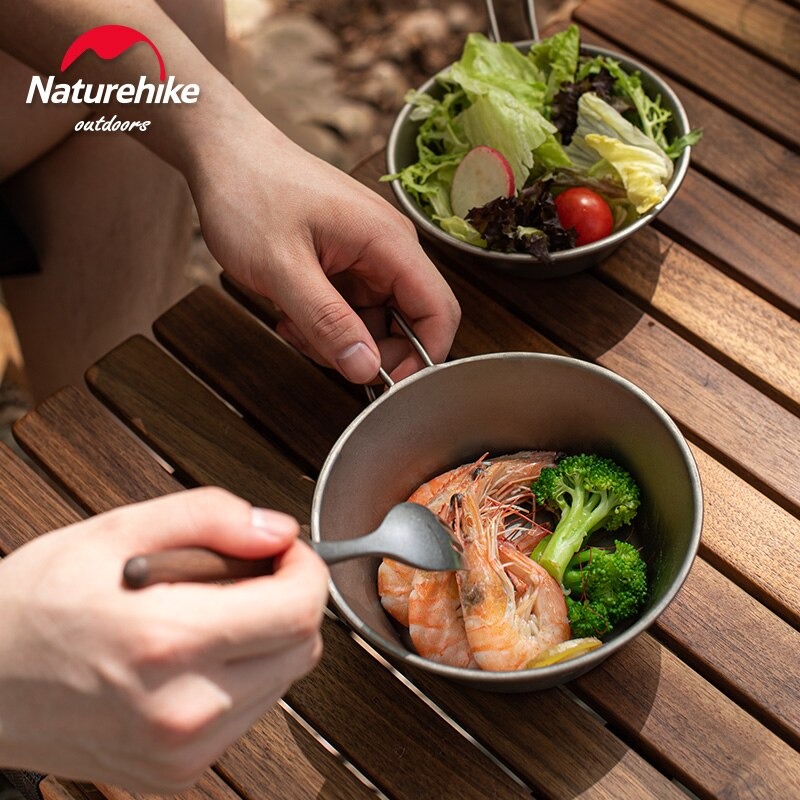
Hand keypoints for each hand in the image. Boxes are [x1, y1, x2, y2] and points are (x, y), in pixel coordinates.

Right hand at [0, 488, 327, 791]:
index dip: (306, 569)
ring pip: (282, 680)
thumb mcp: (115, 532)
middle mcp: (184, 710)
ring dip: (265, 637)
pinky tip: (193, 653)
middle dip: (290, 599)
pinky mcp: (179, 773)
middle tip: (247, 573)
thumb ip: (208, 518)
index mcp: (168, 642)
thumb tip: (275, 530)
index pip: (297, 611)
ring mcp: (183, 752)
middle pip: (302, 648)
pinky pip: (249, 712)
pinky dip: (241, 674)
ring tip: (205, 613)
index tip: (284, 550)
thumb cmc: (33, 607)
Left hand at [189, 117, 460, 382]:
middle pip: (408, 324)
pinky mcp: (348, 263)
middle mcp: (389, 249)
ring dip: (337, 338)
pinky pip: (352, 310)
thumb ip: (327, 322)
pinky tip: (291, 310)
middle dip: (367, 351)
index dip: (423, 358)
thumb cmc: (249, 193)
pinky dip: (325, 323)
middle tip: (317, 349)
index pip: (440, 311)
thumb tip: (366, 368)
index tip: (385, 385)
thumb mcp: (283, 268)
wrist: (224, 154)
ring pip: (375, 323)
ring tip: (293, 321)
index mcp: (389, 242)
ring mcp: (368, 256)